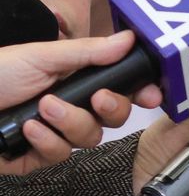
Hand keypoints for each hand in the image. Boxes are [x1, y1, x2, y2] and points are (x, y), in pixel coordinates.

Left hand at [0, 32, 161, 173]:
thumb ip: (89, 52)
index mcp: (76, 79)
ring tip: (42, 109)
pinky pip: (61, 155)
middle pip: (113, 117)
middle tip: (95, 98)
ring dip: (69, 123)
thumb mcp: (42, 56)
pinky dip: (46, 141)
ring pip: (90, 138)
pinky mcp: (38, 157)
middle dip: (109, 108)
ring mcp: (56, 133)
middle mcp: (71, 106)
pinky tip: (28, 130)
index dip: (140, 93)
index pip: (119, 87)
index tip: (152, 96)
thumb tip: (129, 38)